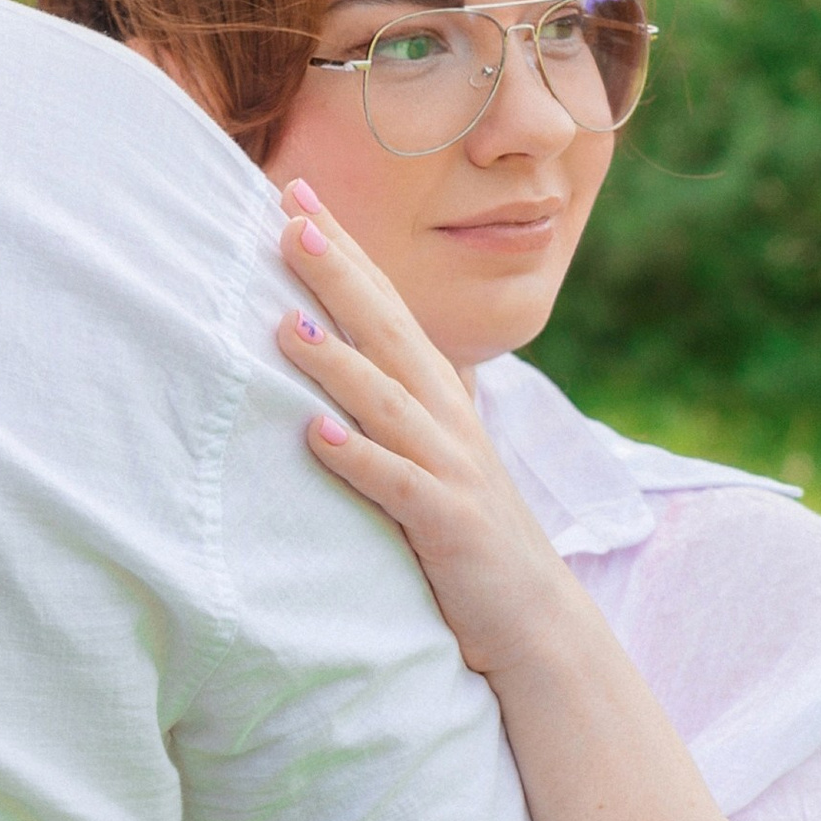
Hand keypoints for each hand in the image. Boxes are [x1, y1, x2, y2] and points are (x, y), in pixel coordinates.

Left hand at [274, 180, 585, 679]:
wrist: (537, 625)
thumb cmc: (469, 536)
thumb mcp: (432, 456)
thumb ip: (395, 404)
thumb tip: (340, 350)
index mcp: (439, 396)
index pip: (385, 306)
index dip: (342, 250)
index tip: (293, 195)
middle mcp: (448, 419)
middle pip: (387, 332)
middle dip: (338, 275)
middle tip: (288, 221)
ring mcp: (451, 469)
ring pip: (387, 403)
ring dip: (335, 362)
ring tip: (283, 325)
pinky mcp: (448, 524)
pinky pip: (397, 486)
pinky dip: (358, 457)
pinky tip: (315, 435)